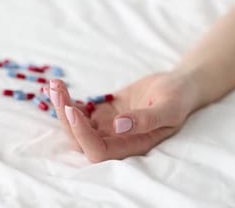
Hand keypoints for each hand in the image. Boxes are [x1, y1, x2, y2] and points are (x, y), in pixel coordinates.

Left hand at [46, 71, 199, 162]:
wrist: (179, 86)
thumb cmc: (178, 98)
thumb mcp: (169, 107)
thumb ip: (147, 119)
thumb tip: (119, 125)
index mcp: (132, 145)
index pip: (98, 150)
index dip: (82, 135)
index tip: (73, 110)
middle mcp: (116, 140)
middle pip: (80, 140)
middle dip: (65, 117)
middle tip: (57, 89)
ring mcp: (107, 127)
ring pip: (76, 125)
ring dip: (62, 107)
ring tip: (55, 84)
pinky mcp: (103, 113)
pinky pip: (79, 111)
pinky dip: (66, 100)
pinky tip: (56, 86)